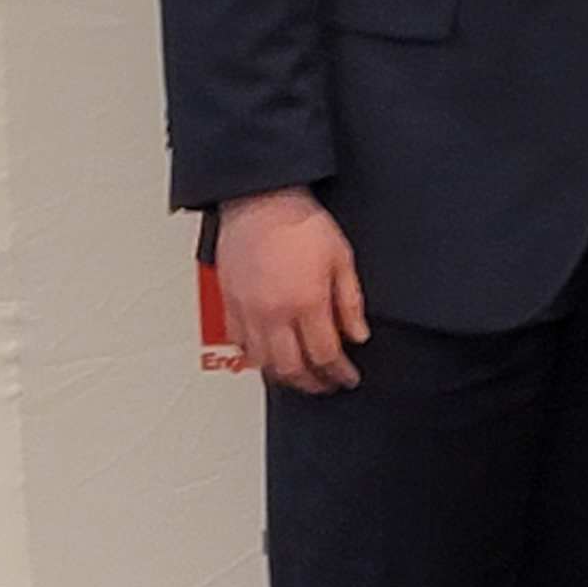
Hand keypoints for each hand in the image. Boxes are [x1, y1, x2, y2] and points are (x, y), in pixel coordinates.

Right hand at [215, 186, 369, 390]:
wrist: (261, 201)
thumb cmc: (301, 223)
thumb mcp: (342, 259)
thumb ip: (350, 302)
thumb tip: (358, 334)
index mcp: (306, 302)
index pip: (325, 355)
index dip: (339, 373)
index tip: (348, 378)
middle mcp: (273, 313)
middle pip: (292, 368)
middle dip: (313, 383)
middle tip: (327, 385)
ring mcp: (247, 311)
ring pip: (262, 363)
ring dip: (283, 377)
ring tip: (301, 376)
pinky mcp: (229, 304)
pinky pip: (239, 344)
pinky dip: (256, 358)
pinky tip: (268, 358)